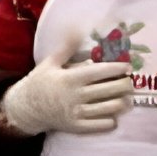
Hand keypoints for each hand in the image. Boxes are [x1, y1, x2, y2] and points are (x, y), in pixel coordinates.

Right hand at [0, 44, 132, 138]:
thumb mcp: (50, 62)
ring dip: (122, 103)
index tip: (127, 67)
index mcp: (70, 78)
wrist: (26, 108)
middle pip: (109, 90)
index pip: (100, 72)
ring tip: (127, 99)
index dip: (117, 68)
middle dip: (125, 85)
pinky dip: (111, 121)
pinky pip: (99, 125)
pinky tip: (114, 117)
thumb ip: (67, 48)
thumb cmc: (40, 82)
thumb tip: (77, 29)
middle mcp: (75, 95)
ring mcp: (76, 113)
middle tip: (130, 82)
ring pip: (108, 108)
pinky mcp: (75, 127)